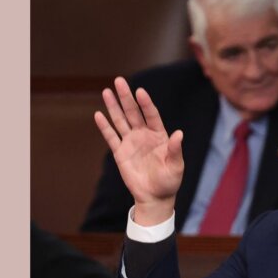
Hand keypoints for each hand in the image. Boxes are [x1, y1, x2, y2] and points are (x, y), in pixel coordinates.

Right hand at [92, 76, 183, 223]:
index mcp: (159, 135)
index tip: (140, 92)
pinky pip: (111, 137)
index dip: (146, 104)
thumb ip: (175, 150)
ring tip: (106, 91)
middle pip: (133, 112)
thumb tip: (179, 134)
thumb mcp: (176, 166)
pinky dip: (104, 127)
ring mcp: (131, 142)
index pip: (151, 115)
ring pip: (121, 120)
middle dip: (126, 97)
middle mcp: (144, 135)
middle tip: (119, 81)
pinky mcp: (120, 153)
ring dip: (113, 107)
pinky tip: (98, 115)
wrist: (155, 197)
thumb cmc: (169, 181)